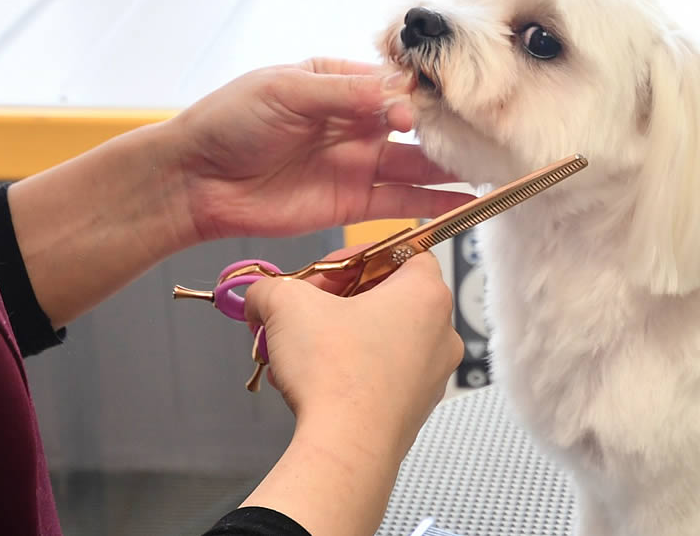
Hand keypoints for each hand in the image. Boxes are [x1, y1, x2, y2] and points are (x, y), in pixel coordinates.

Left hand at [166, 58, 473, 240]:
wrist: (194, 181)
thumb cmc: (229, 123)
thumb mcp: (285, 91)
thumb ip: (344, 94)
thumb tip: (401, 95)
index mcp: (339, 84)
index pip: (396, 83)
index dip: (425, 92)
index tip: (448, 99)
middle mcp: (355, 122)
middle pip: (416, 125)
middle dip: (450, 129)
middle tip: (487, 133)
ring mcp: (356, 164)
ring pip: (416, 164)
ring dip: (451, 166)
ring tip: (490, 166)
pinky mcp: (352, 204)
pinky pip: (401, 202)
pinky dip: (435, 204)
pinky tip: (467, 202)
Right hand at [243, 245, 461, 445]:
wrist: (346, 447)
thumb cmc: (337, 376)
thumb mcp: (286, 306)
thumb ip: (269, 288)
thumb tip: (259, 295)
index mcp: (426, 294)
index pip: (401, 252)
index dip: (356, 256)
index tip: (324, 272)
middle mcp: (441, 332)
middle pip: (388, 295)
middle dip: (339, 299)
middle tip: (305, 308)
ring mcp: (432, 372)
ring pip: (383, 336)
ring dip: (341, 334)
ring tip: (302, 347)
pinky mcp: (416, 405)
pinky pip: (383, 372)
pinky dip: (352, 368)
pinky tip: (317, 378)